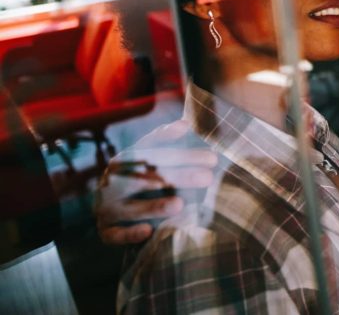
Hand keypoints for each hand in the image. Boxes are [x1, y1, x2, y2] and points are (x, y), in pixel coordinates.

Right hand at [95, 119, 217, 244]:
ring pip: (131, 208)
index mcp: (124, 160)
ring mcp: (107, 207)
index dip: (183, 155)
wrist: (108, 209)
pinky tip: (147, 232)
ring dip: (154, 206)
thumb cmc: (138, 178)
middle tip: (208, 178)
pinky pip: (114, 234)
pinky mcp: (106, 230)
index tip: (212, 158)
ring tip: (180, 204)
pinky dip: (129, 233)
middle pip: (147, 178)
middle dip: (179, 177)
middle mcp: (113, 182)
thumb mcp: (147, 158)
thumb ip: (163, 141)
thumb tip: (184, 124)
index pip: (154, 153)